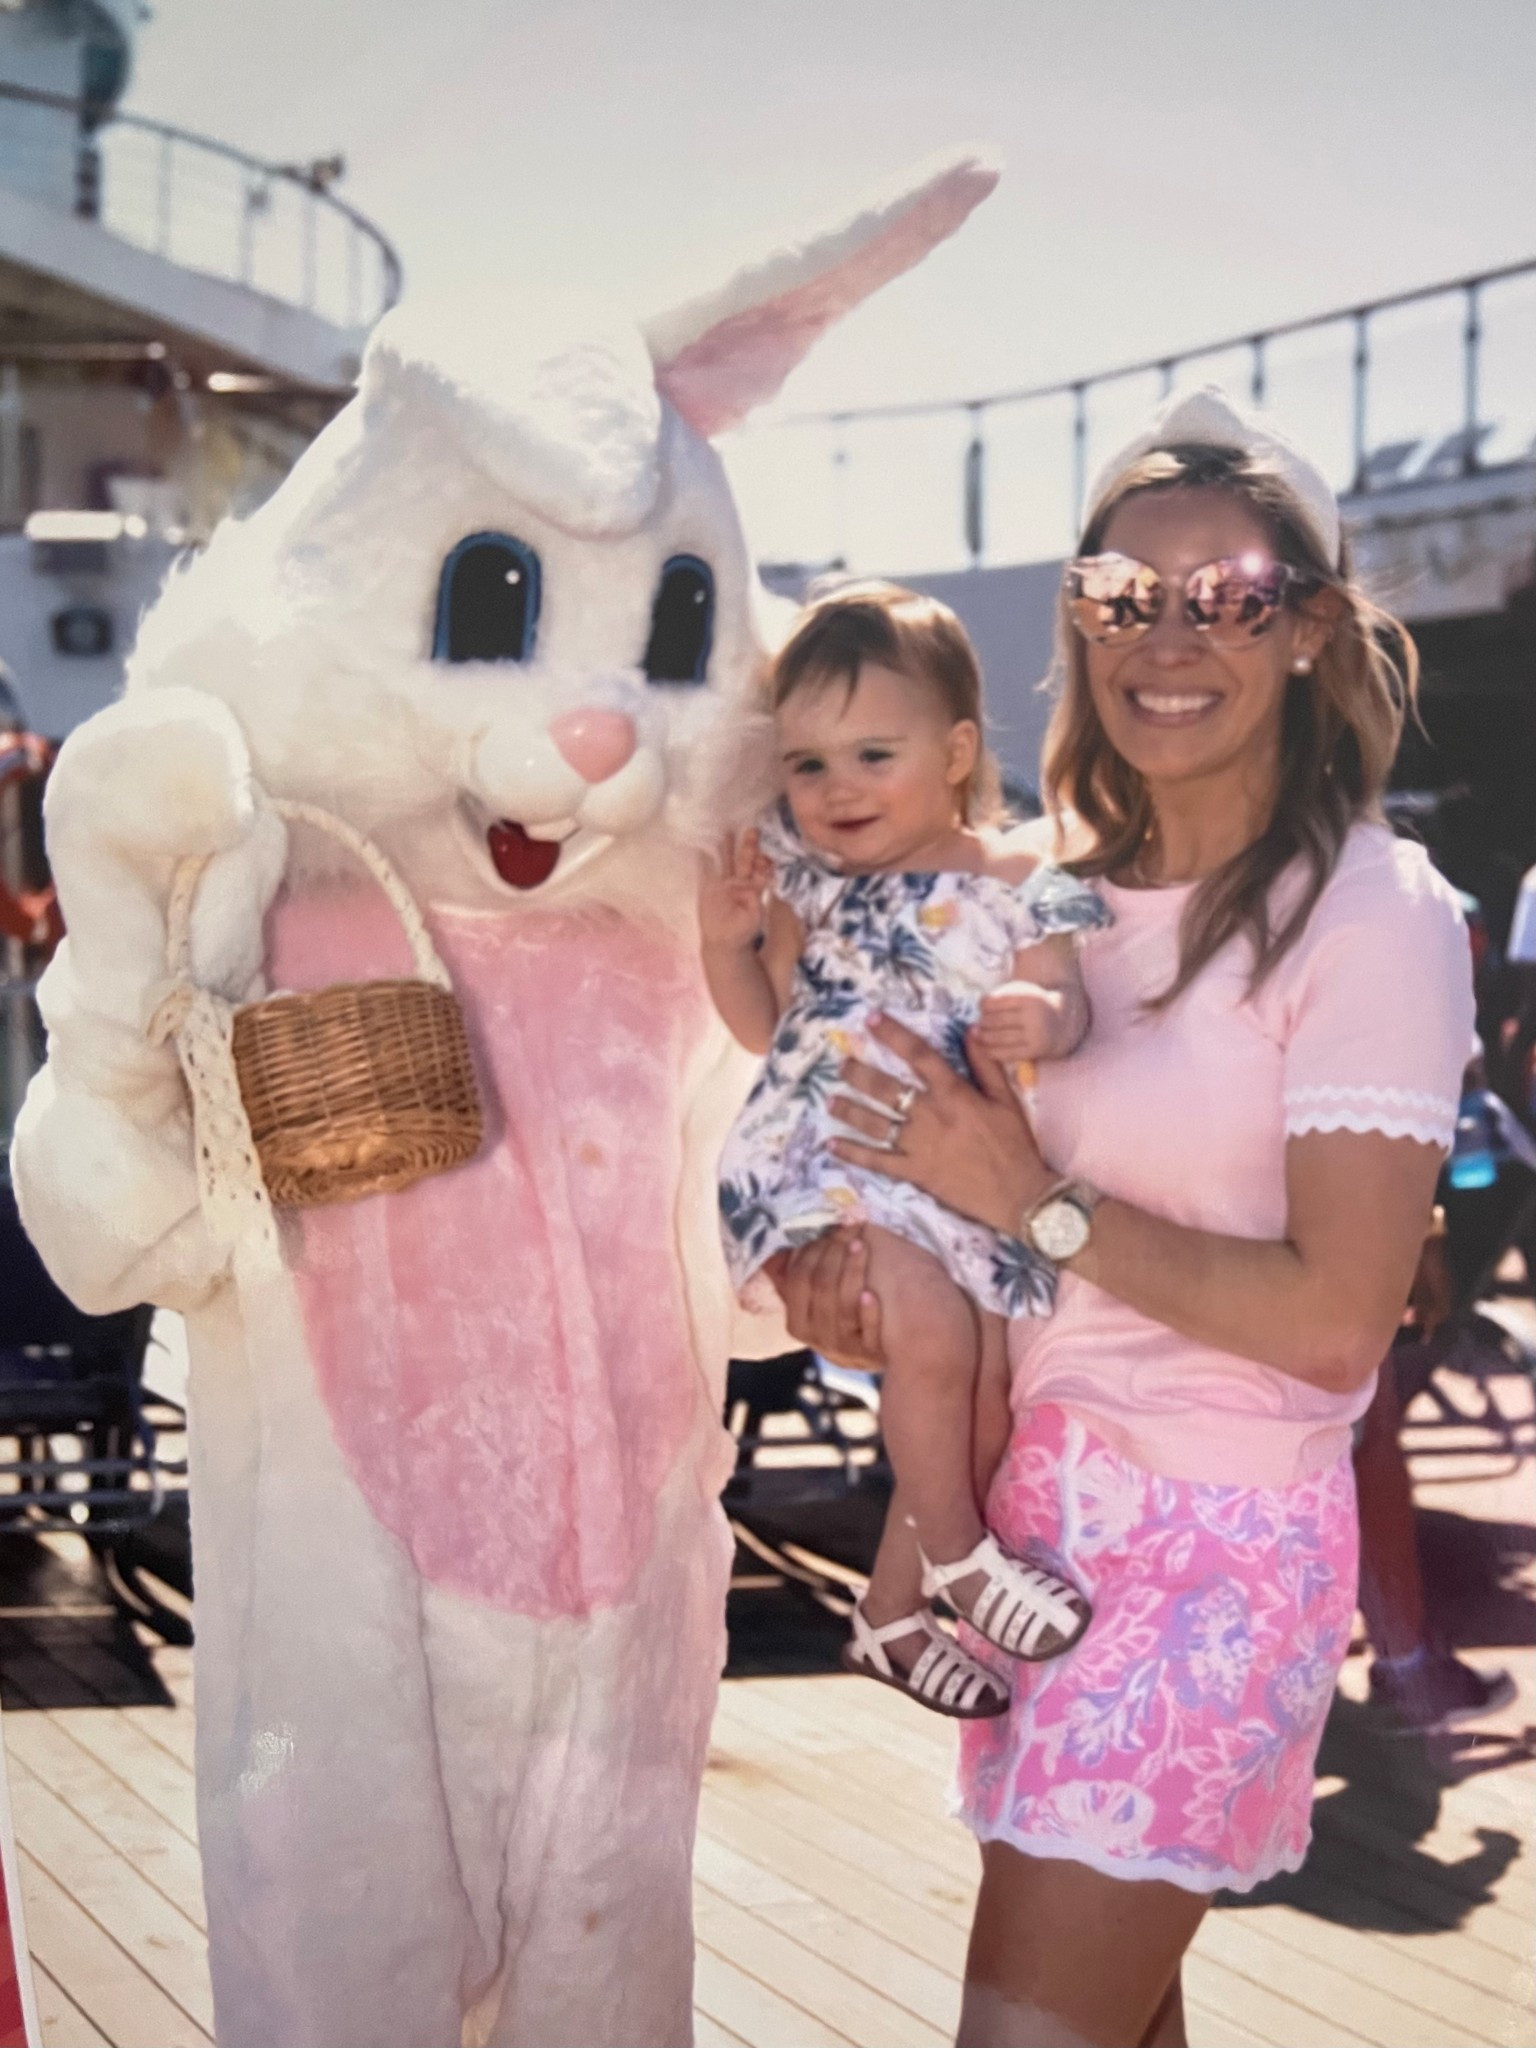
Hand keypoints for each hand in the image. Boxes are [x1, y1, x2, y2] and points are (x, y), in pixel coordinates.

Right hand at [699, 829, 771, 949]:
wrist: (724, 942)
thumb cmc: (743, 930)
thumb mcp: (754, 916)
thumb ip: (754, 900)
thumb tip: (750, 888)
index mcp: (754, 888)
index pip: (760, 870)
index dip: (763, 861)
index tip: (765, 851)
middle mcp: (739, 881)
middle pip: (744, 860)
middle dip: (748, 846)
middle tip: (752, 830)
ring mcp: (723, 883)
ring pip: (726, 861)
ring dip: (727, 847)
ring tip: (726, 831)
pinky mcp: (709, 887)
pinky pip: (706, 871)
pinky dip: (704, 860)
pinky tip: (702, 847)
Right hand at [765, 1232, 885, 1369]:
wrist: (881, 1354)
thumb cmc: (843, 1319)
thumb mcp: (814, 1304)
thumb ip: (793, 1279)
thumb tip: (772, 1253)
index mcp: (798, 1323)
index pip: (797, 1280)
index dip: (809, 1250)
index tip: (825, 1228)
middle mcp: (819, 1338)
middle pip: (821, 1288)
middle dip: (833, 1253)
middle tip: (847, 1229)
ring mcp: (846, 1348)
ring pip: (844, 1306)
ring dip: (852, 1270)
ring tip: (860, 1244)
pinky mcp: (872, 1353)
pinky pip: (867, 1331)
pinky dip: (868, 1312)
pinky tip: (871, 1294)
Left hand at [826, 1014, 1054, 1233]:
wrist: (1017, 1194)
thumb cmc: (1014, 1145)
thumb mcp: (1006, 1099)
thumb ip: (986, 1063)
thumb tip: (971, 1029)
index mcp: (953, 1094)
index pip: (918, 1055)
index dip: (893, 1034)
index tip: (872, 1019)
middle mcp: (930, 1115)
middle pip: (885, 1088)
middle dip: (859, 1074)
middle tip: (842, 1065)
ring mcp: (918, 1145)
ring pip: (874, 1123)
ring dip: (849, 1110)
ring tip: (830, 1101)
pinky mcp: (914, 1172)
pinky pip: (877, 1161)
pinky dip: (853, 1153)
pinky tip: (832, 1145)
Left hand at [974, 980, 1061, 1064]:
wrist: (1060, 1023)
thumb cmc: (1033, 1005)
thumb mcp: (1022, 991)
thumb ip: (1001, 994)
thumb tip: (979, 1006)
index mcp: (1028, 997)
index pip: (994, 1002)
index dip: (983, 1006)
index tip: (982, 1008)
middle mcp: (1032, 1016)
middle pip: (995, 1020)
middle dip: (982, 1023)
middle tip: (978, 1025)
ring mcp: (1034, 1034)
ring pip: (999, 1038)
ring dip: (984, 1037)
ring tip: (979, 1035)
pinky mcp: (1034, 1050)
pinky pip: (1007, 1053)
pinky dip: (991, 1052)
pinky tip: (985, 1049)